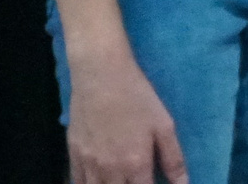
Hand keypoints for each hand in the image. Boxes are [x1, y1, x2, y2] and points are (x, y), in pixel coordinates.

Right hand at [65, 55, 188, 183]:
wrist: (100, 75)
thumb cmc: (137, 97)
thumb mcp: (164, 125)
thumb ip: (174, 159)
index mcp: (135, 165)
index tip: (152, 183)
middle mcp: (110, 171)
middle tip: (136, 179)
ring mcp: (88, 165)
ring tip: (119, 180)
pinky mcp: (73, 155)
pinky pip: (77, 182)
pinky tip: (98, 181)